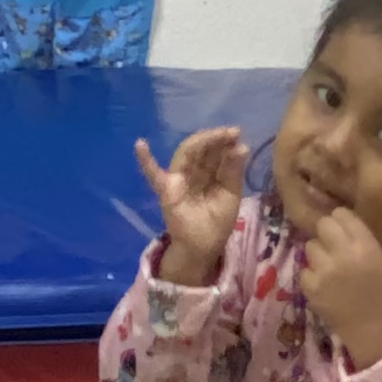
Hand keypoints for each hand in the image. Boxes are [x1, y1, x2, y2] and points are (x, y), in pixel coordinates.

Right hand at [133, 126, 247, 283]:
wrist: (203, 248)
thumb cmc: (216, 222)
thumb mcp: (231, 194)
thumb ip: (233, 172)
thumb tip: (241, 147)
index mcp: (210, 173)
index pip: (215, 152)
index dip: (224, 141)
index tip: (236, 133)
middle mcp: (193, 172)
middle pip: (202, 149)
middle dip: (215, 139)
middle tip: (231, 132)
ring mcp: (178, 179)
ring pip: (186, 154)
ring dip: (200, 141)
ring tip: (216, 134)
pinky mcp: (166, 190)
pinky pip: (153, 174)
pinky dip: (145, 160)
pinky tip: (140, 144)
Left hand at [300, 207, 381, 370]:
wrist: (375, 329)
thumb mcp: (381, 259)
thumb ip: (361, 239)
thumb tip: (339, 224)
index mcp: (365, 245)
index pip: (342, 214)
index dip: (341, 221)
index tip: (343, 231)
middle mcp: (343, 254)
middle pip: (323, 225)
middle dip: (327, 234)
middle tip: (333, 248)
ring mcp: (324, 271)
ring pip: (310, 247)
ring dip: (318, 255)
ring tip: (330, 270)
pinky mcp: (310, 287)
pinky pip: (304, 270)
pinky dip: (312, 277)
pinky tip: (324, 286)